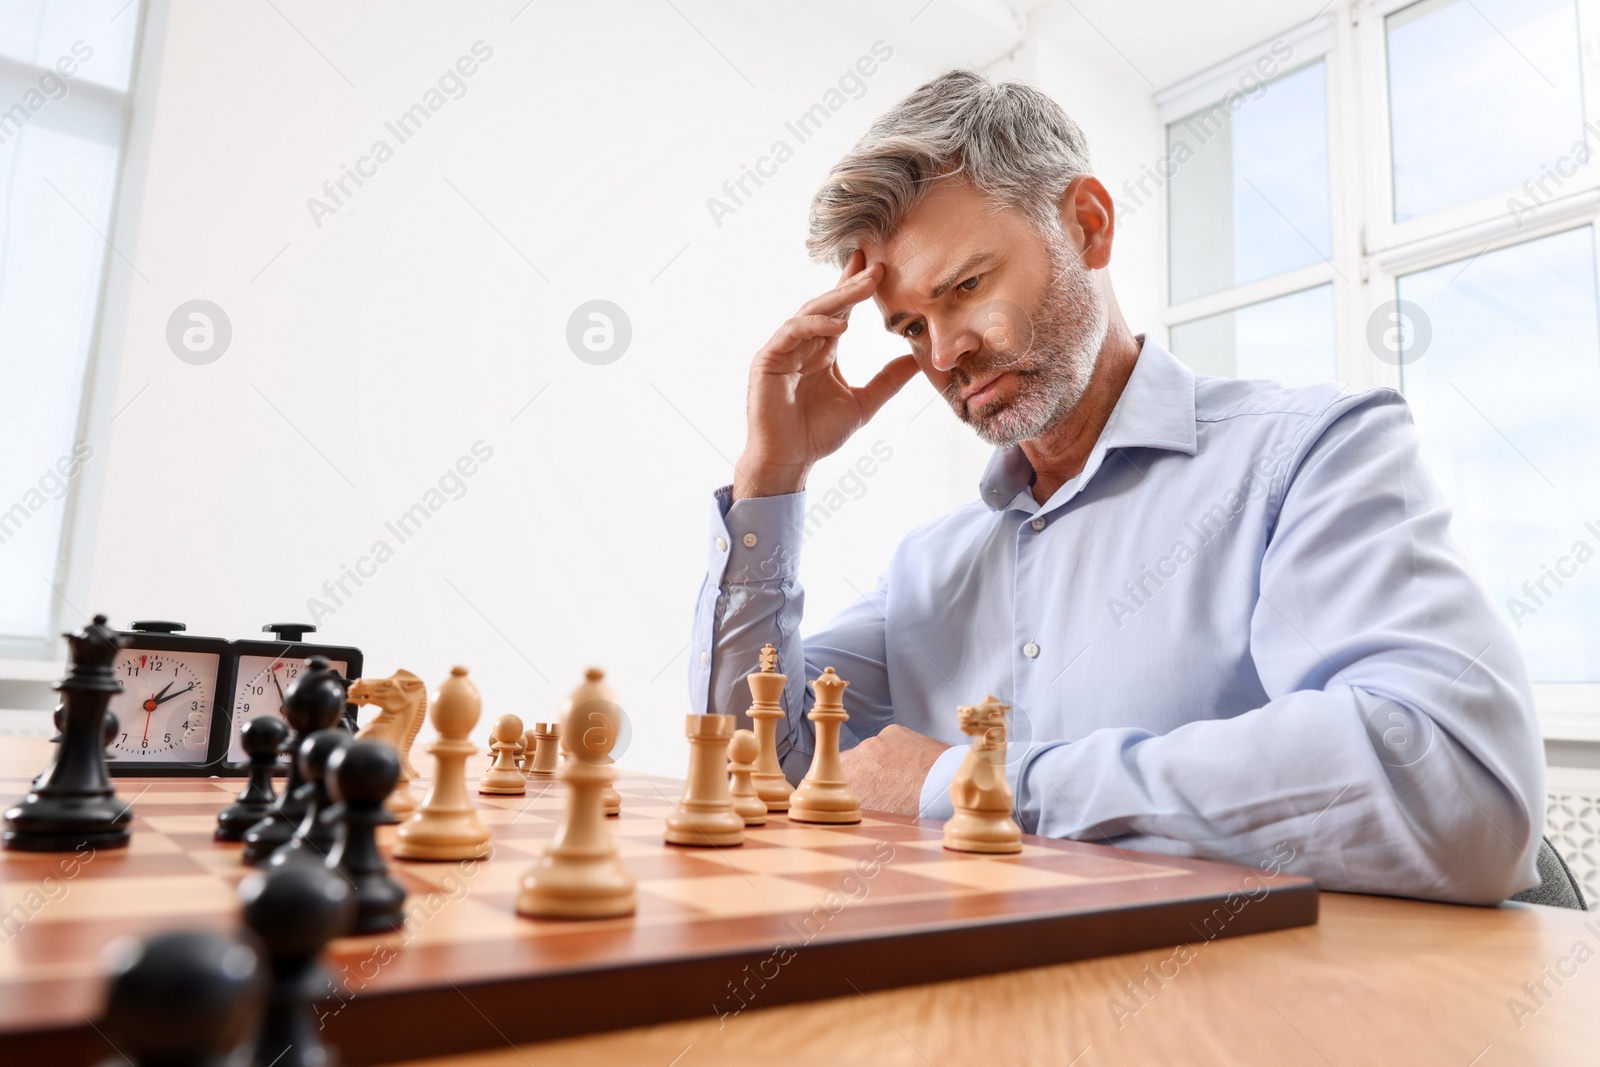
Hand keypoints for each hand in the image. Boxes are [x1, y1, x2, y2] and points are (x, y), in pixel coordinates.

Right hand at [733, 249, 919, 498]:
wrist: (789, 460)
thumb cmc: (817, 434)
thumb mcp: (863, 404)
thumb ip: (887, 381)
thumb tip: (917, 361)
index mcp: (822, 350)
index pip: (842, 310)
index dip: (857, 287)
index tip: (882, 265)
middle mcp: (802, 344)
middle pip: (828, 304)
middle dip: (852, 283)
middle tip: (877, 264)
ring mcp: (783, 350)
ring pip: (811, 312)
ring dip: (839, 297)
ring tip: (866, 284)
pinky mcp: (768, 360)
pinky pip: (792, 332)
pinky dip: (815, 325)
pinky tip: (840, 324)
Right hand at [840, 724, 948, 816]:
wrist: (947, 787)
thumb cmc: (914, 809)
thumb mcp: (877, 816)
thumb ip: (858, 804)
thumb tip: (851, 803)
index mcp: (849, 782)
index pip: (829, 779)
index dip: (840, 787)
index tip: (851, 793)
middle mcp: (855, 758)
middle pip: (846, 763)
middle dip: (857, 774)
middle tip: (877, 789)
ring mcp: (874, 742)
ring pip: (867, 752)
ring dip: (876, 762)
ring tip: (898, 778)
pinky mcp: (893, 731)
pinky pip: (885, 741)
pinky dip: (893, 751)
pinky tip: (908, 765)